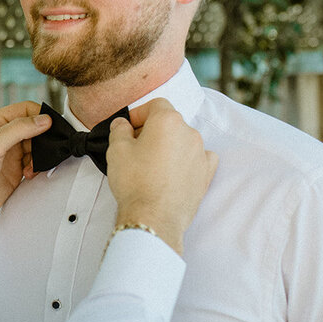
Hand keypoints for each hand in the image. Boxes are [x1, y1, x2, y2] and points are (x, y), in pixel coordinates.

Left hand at [0, 101, 51, 257]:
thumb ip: (18, 129)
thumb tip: (44, 119)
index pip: (24, 110)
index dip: (40, 116)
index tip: (52, 127)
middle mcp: (2, 136)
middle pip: (33, 128)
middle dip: (43, 138)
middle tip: (46, 150)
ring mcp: (8, 154)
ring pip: (35, 146)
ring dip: (40, 155)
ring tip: (32, 166)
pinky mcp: (14, 171)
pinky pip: (34, 162)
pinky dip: (37, 167)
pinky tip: (29, 174)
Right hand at [106, 98, 216, 255]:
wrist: (154, 217)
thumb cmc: (135, 182)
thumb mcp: (116, 150)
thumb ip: (119, 130)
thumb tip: (123, 124)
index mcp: (168, 121)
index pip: (156, 104)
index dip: (140, 113)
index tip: (129, 127)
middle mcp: (189, 133)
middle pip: (170, 122)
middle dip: (153, 130)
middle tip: (135, 147)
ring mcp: (201, 154)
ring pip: (184, 140)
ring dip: (169, 145)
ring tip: (152, 163)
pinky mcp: (206, 174)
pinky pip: (200, 158)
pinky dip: (187, 160)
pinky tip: (174, 170)